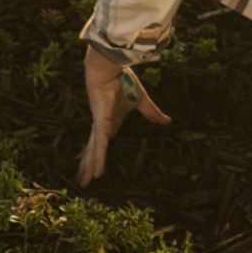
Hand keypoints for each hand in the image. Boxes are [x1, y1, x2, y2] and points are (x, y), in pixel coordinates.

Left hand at [76, 48, 169, 187]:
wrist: (110, 68)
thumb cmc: (122, 81)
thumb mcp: (141, 101)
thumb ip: (152, 113)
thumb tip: (167, 121)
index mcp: (110, 122)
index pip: (101, 143)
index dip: (97, 155)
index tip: (94, 166)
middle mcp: (102, 127)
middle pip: (93, 151)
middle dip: (88, 166)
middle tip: (84, 182)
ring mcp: (100, 126)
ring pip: (94, 152)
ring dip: (89, 168)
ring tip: (84, 184)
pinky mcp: (100, 124)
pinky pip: (100, 145)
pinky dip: (99, 159)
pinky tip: (96, 173)